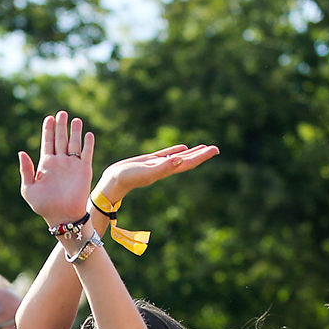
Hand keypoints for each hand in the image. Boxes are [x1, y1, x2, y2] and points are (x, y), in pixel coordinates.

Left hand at [18, 111, 94, 225]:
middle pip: (60, 139)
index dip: (48, 130)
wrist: (62, 217)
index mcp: (46, 164)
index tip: (49, 118)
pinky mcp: (84, 170)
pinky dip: (88, 143)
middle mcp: (60, 162)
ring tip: (75, 119)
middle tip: (61, 113)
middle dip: (61, 126)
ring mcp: (72, 165)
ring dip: (75, 131)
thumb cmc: (43, 205)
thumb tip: (21, 152)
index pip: (47, 142)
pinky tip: (87, 134)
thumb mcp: (28, 188)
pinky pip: (86, 153)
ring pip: (74, 143)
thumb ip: (26, 170)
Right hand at [96, 144, 219, 205]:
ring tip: (203, 147)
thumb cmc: (129, 178)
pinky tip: (183, 148)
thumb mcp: (148, 171)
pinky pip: (167, 154)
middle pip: (188, 160)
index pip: (189, 162)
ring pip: (179, 157)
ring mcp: (158, 165)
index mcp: (168, 170)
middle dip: (201, 154)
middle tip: (215, 148)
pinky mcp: (149, 161)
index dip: (202, 156)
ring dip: (191, 152)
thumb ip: (164, 166)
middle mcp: (165, 168)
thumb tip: (181, 159)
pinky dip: (176, 150)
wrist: (113, 181)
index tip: (214, 150)